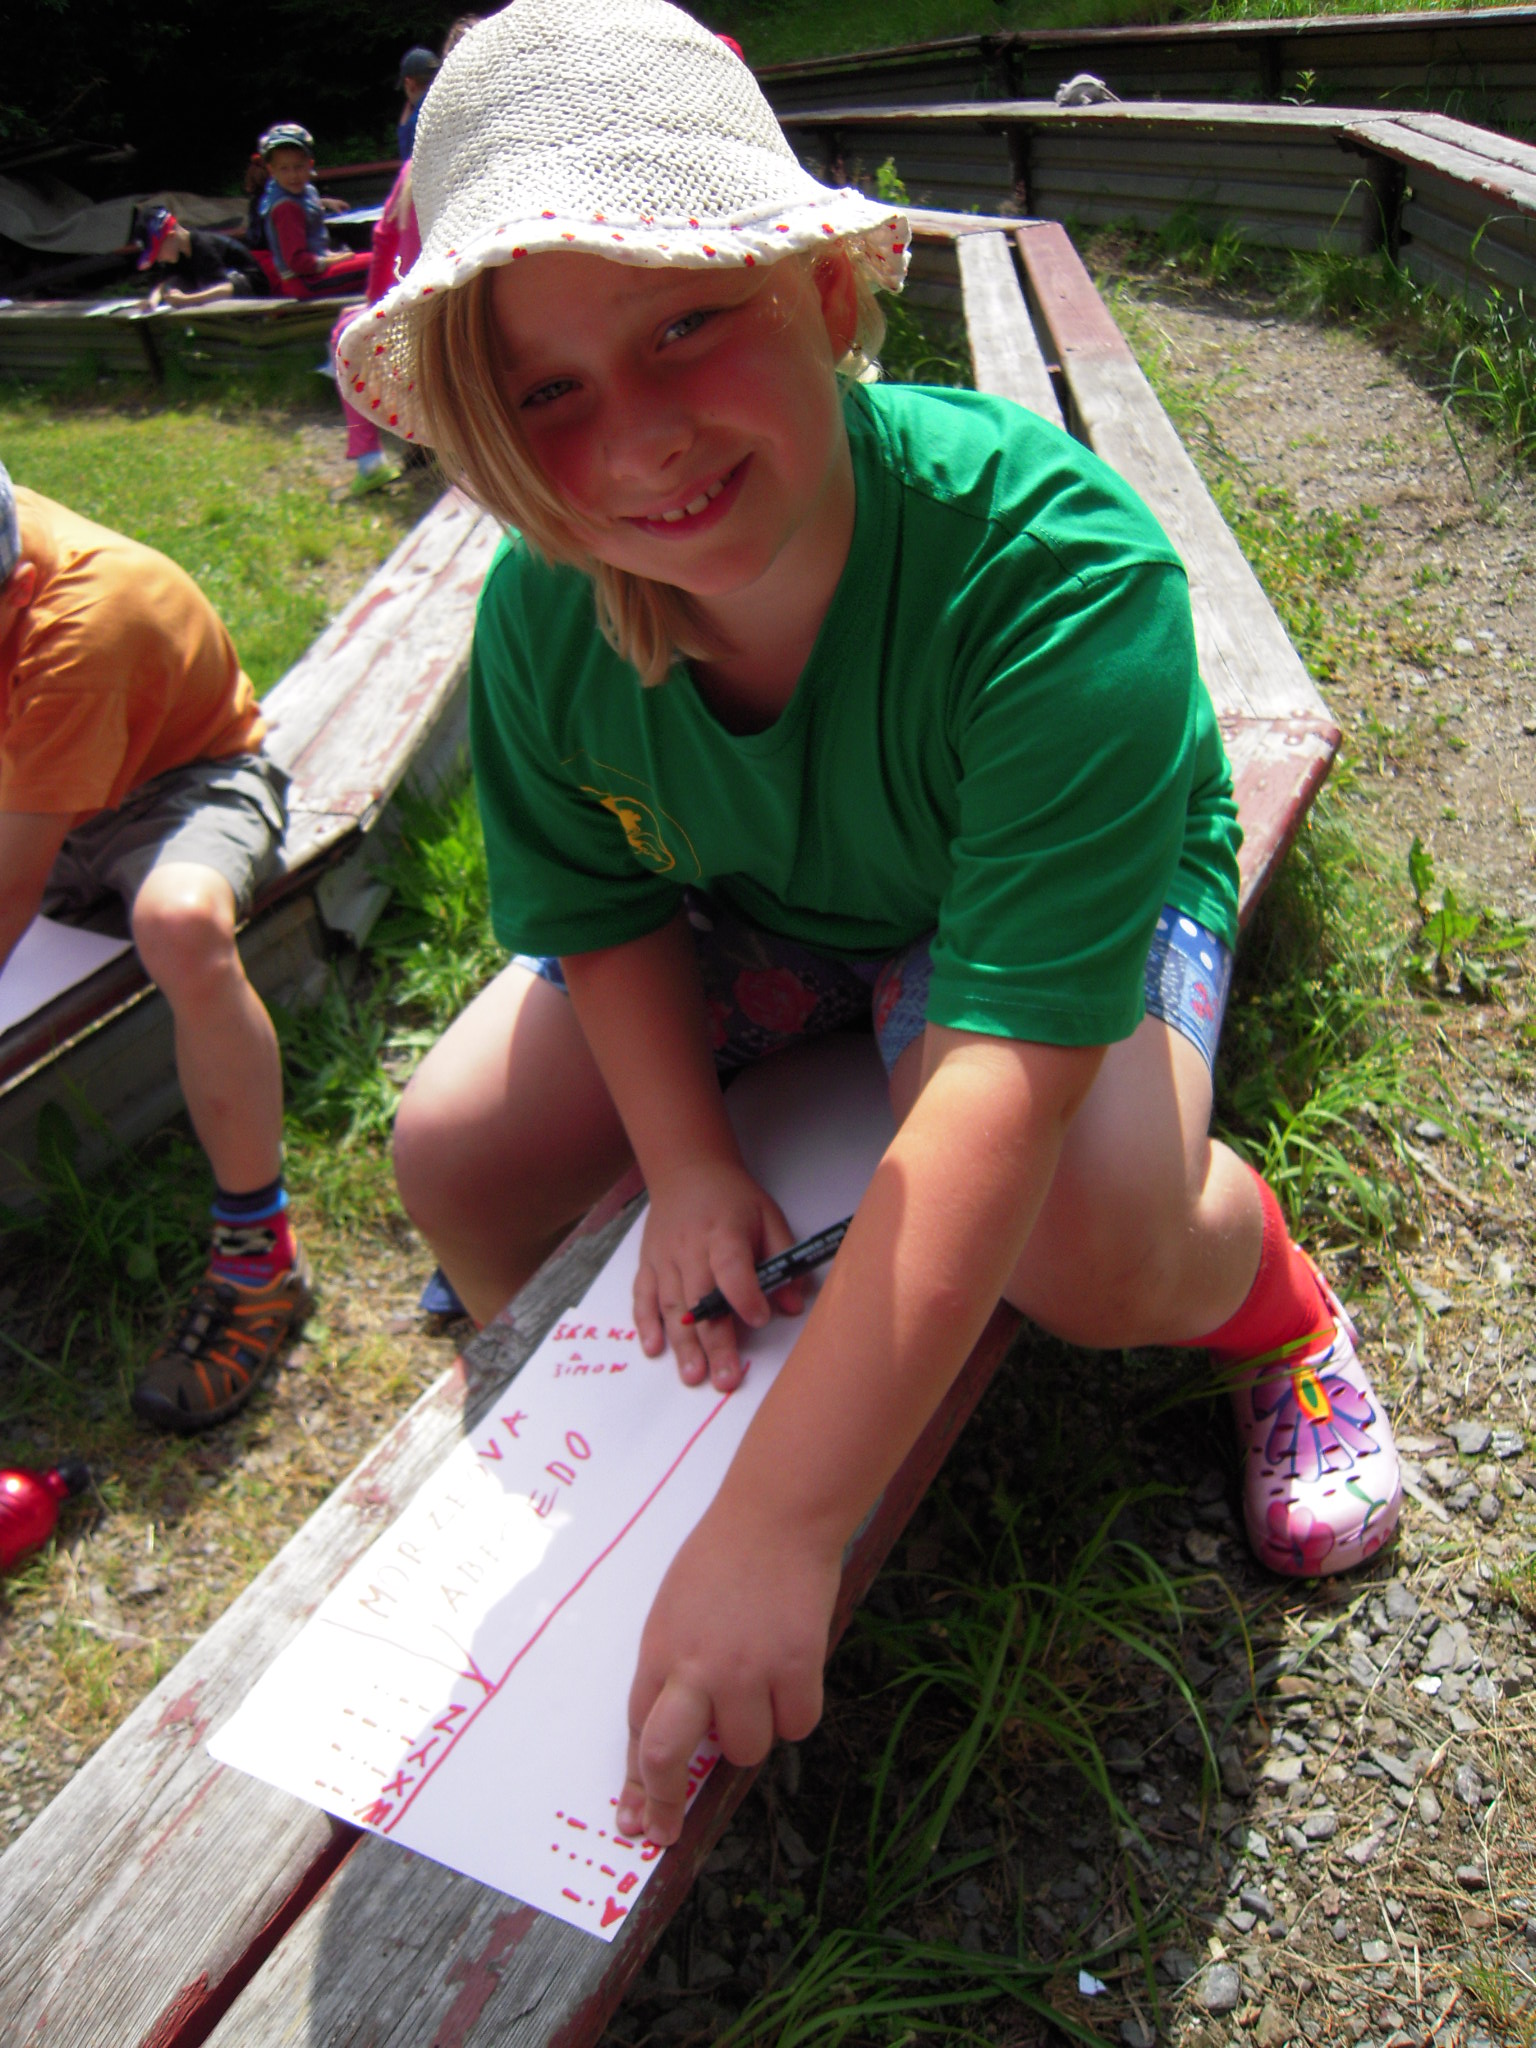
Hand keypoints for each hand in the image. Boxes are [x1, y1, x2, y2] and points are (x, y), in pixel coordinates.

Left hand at [616, 1502, 838, 1845]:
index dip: (638, 1783)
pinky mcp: (794, 1666)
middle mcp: (695, 1668)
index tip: (636, 1821)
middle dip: (666, 1802)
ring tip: (763, 1685)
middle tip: (670, 1829)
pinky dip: (796, 1710)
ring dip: (754, 1732)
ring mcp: (745, 1670)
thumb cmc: (723, 1557)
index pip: (638, 1733)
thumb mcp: (675, 1611)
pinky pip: (797, 1724)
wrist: (776, 1517)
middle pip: (667, 1757)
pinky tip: (794, 1675)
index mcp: (659, 1652)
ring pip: (746, 1749)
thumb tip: (683, 1727)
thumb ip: (674, 1668)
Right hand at [635, 1160, 805, 1392]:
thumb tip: (792, 1304)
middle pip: (701, 1298)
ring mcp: (665, 1257)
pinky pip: (643, 1297)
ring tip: (694, 1376)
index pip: (731, 1266)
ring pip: (672, 1306)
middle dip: (714, 1342)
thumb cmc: (733, 1199)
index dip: (744, 1295)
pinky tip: (654, 1349)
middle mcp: (690, 1247)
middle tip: (725, 1379)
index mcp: (725, 1231)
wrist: (687, 1171)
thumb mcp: (768, 1217)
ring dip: (682, 1345)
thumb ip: (782, 1259)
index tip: (759, 1320)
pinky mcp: (648, 1264)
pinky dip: (645, 1324)